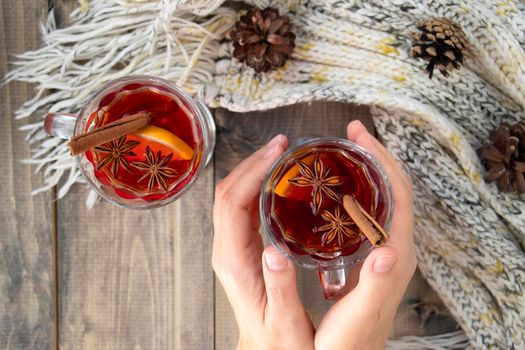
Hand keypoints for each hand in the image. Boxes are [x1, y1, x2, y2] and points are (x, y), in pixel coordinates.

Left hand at [212, 135, 314, 349]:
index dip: (251, 172)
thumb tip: (276, 251)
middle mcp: (226, 250)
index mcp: (233, 261)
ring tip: (279, 154)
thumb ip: (279, 286)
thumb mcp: (283, 319)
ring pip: (234, 196)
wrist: (265, 347)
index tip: (275, 153)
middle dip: (252, 162)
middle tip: (280, 144)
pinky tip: (276, 179)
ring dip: (253, 170)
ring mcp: (231, 247)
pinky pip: (243, 207)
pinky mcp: (241, 248)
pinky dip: (257, 186)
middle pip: (228, 192)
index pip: (233, 204)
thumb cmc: (277, 338)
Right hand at [315, 121, 416, 349]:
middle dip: (376, 156)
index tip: (360, 136)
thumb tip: (388, 249)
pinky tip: (340, 189)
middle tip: (352, 134)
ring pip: (383, 198)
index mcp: (396, 254)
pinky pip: (372, 211)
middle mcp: (395, 246)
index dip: (382, 160)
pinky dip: (360, 190)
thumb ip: (377, 284)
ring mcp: (386, 249)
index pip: (398, 194)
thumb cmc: (352, 340)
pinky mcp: (374, 254)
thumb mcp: (361, 314)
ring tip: (347, 152)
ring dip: (369, 170)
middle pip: (393, 189)